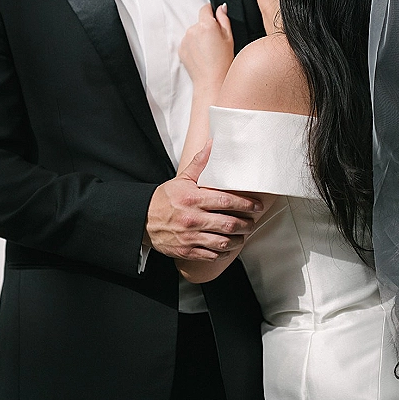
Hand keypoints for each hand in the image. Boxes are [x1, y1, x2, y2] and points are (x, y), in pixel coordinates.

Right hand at [145, 143, 262, 260]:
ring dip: (238, 240)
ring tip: (244, 235)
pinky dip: (223, 252)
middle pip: (228, 223)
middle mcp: (193, 219)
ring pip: (222, 242)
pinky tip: (228, 248)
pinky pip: (211, 255)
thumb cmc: (164, 199)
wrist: (142, 220)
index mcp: (193, 199)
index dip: (245, 204)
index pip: (225, 201)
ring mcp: (190, 237)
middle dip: (245, 224)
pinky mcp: (187, 251)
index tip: (256, 206)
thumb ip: (199, 164)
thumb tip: (212, 144)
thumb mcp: (181, 179)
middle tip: (253, 222)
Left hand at [179, 3, 233, 91]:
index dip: (212, 12)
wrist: (211, 81)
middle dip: (207, 28)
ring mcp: (185, 40)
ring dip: (199, 37)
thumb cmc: (223, 62)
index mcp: (206, 25)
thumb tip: (221, 8)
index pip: (205, 8)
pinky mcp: (181, 49)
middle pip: (200, 22)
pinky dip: (194, 46)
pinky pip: (188, 42)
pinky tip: (202, 55)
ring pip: (193, 32)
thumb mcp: (229, 38)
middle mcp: (193, 30)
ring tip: (209, 51)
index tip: (215, 19)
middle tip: (216, 41)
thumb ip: (224, 19)